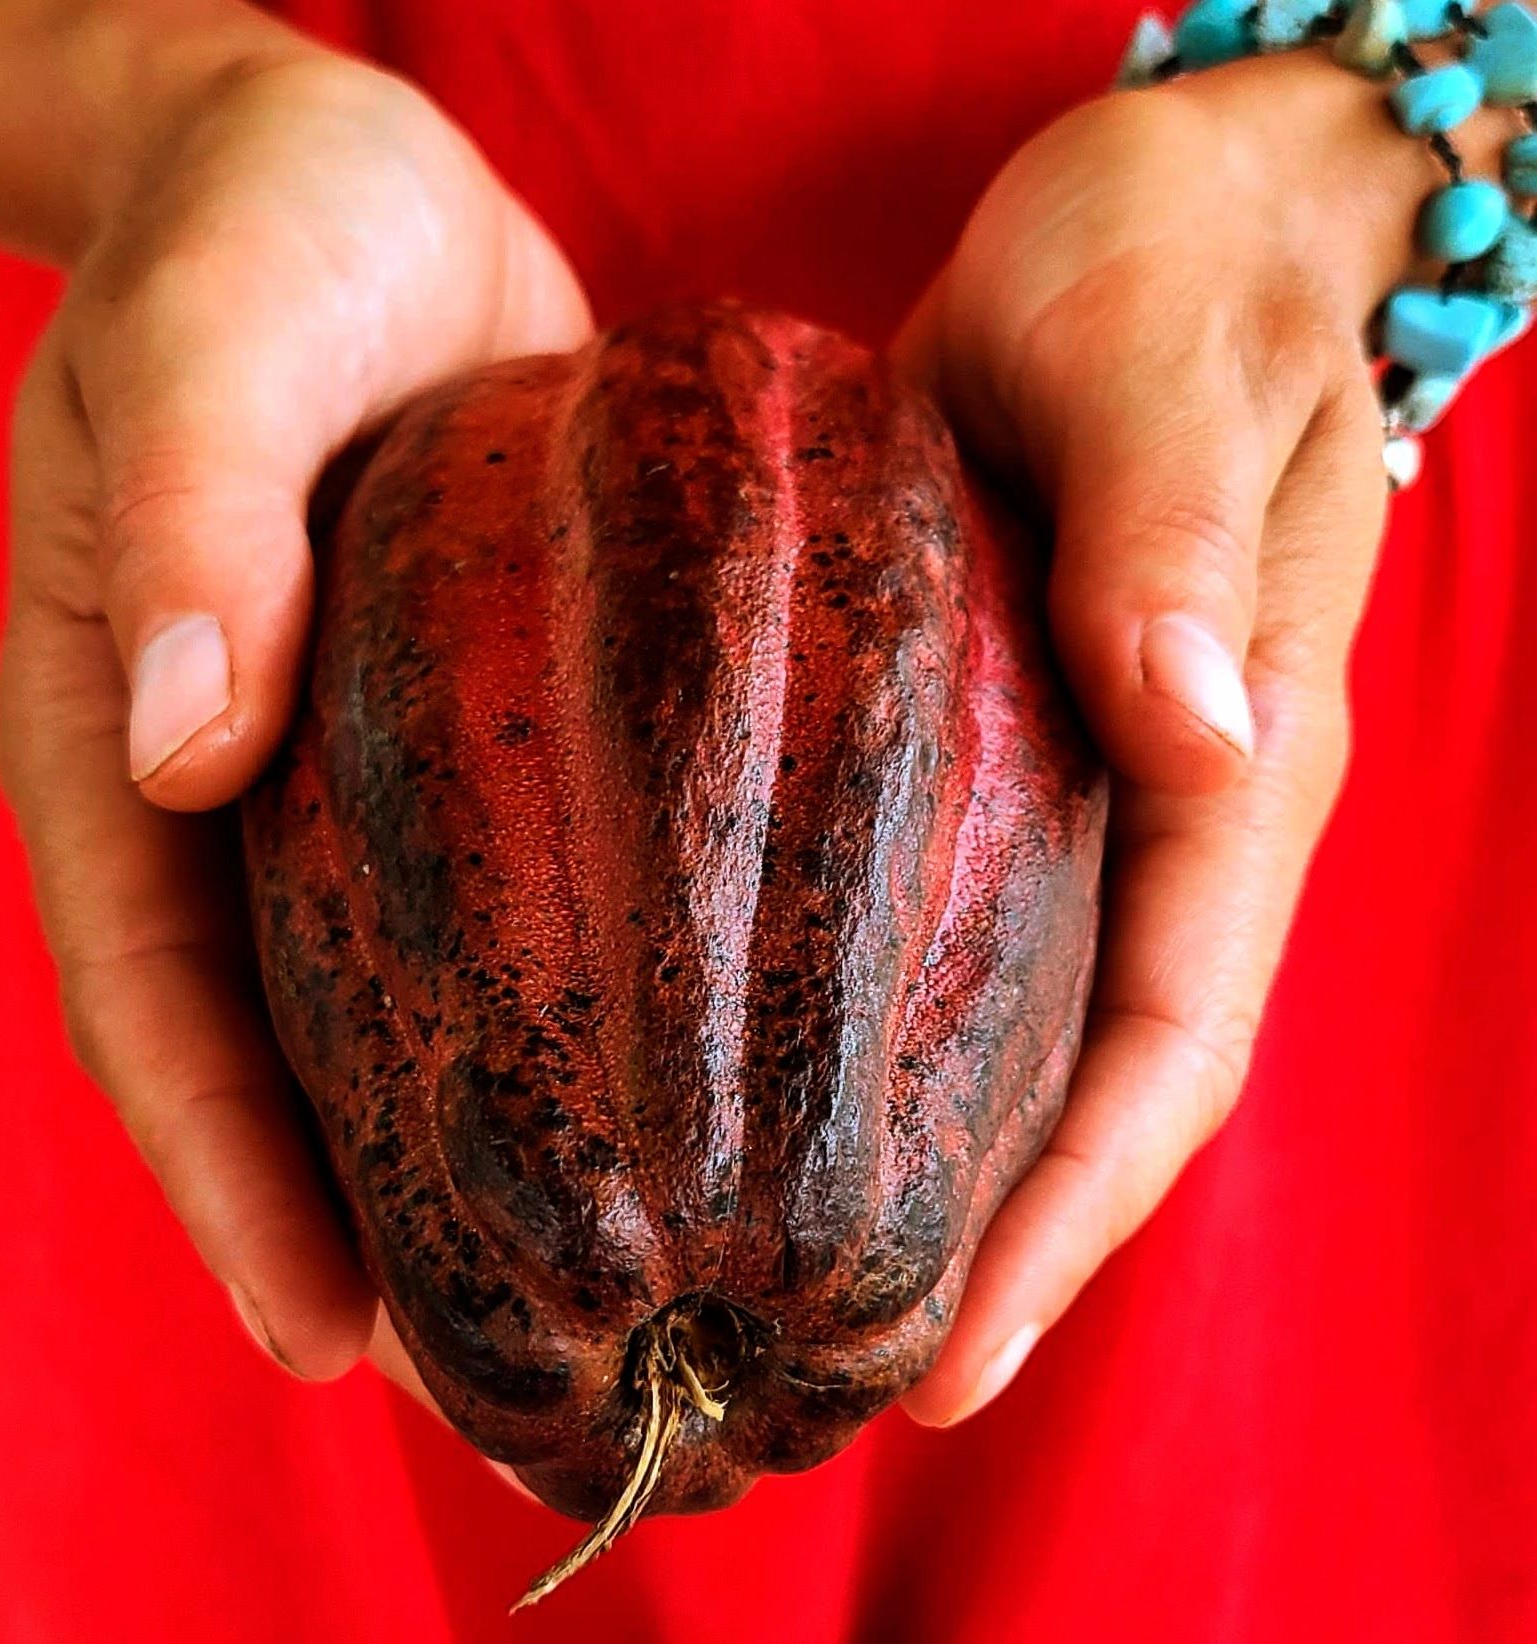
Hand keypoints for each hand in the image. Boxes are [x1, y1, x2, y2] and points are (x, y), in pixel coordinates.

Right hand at [0, 39, 590, 1376]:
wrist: (353, 182)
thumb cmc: (260, 235)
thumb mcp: (217, 337)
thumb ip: (191, 516)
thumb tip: (176, 735)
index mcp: (126, 741)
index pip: (162, 1011)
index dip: (234, 1185)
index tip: (332, 1341)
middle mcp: (238, 792)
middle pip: (293, 1062)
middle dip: (376, 1233)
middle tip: (500, 1392)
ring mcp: (357, 777)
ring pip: (408, 1012)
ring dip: (485, 1164)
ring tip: (601, 1307)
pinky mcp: (471, 733)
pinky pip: (513, 903)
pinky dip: (573, 1017)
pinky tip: (687, 1096)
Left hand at [896, 48, 1458, 1422]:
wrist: (1168, 213)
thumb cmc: (1169, 264)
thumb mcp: (1159, 363)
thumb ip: (1175, 535)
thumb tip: (1203, 731)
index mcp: (1239, 759)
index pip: (1166, 1046)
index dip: (1066, 1220)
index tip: (941, 1361)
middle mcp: (1175, 807)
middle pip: (1097, 1091)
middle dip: (994, 1257)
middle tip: (834, 1393)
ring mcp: (1094, 791)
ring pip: (1029, 1037)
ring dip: (936, 1183)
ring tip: (795, 1306)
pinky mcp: (1011, 743)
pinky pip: (963, 938)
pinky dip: (890, 1046)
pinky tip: (775, 1100)